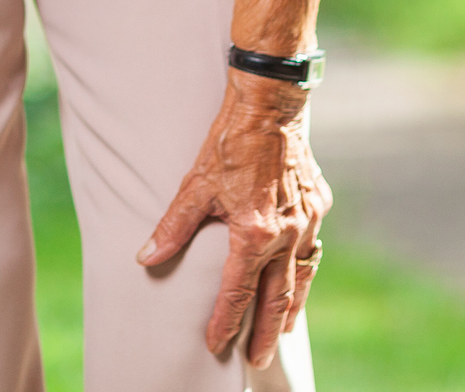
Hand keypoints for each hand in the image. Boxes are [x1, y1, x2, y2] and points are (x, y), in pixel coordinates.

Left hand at [138, 72, 330, 368]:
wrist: (271, 103)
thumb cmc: (230, 141)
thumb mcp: (194, 183)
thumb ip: (174, 226)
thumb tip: (146, 258)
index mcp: (254, 232)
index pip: (237, 291)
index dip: (225, 321)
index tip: (215, 344)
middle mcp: (287, 233)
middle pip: (276, 298)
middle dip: (265, 333)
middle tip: (257, 361)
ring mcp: (307, 220)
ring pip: (302, 278)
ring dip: (291, 308)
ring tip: (283, 332)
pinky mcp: (318, 204)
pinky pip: (313, 248)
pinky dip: (305, 271)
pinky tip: (299, 280)